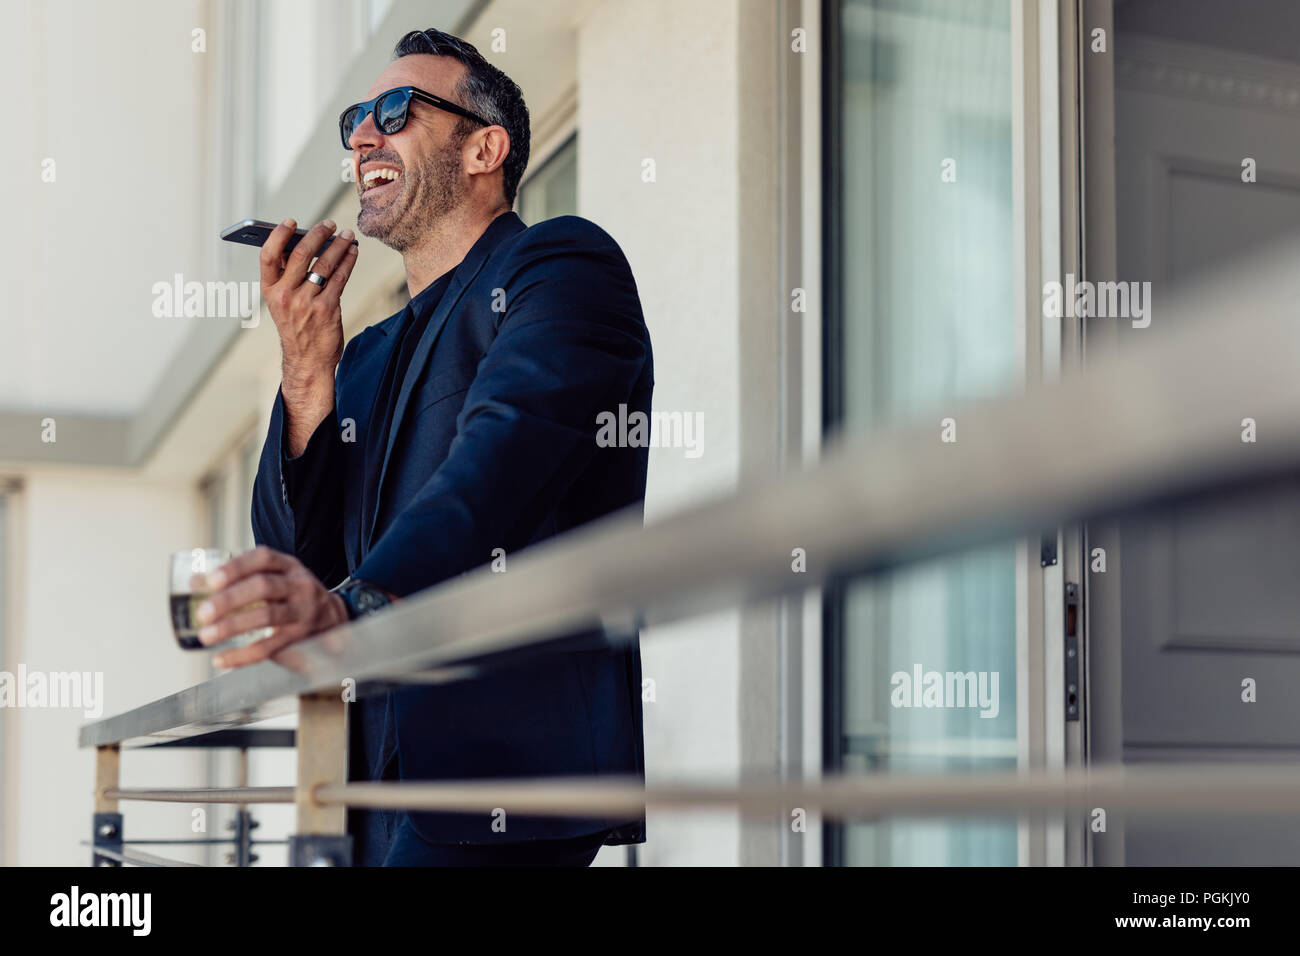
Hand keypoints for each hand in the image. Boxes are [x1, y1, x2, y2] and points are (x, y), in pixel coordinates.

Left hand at [193, 546, 348, 667]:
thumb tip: (194, 583)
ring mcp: (302, 612)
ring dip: (232, 626)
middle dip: (229, 599)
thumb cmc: (293, 596)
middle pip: (263, 587)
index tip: (211, 580)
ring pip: (267, 616)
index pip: (263, 558)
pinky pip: (270, 647)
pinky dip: (242, 656)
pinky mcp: (300, 638)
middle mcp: (299, 586)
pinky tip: (221, 659)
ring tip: (206, 636)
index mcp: (289, 566)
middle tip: (202, 613)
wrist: (336, 619)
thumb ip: (241, 579)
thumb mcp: (277, 578)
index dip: (236, 567)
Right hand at [259, 218, 358, 379]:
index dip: (278, 235)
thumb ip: (289, 277)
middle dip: (317, 235)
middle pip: (301, 254)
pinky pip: (340, 278)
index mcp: (269, 291)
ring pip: (324, 264)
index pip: (268, 256)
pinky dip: (348, 262)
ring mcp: (306, 303)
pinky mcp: (327, 309)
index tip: (291, 221)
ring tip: (348, 235)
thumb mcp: (283, 303)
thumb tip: (305, 244)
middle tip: (329, 224)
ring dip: (339, 245)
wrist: (308, 360)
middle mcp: (285, 296)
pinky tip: (353, 252)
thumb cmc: (297, 327)